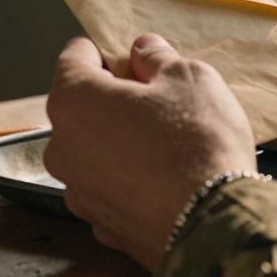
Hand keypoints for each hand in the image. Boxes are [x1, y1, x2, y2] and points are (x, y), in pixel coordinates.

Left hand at [43, 34, 256, 268]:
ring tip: (165, 143)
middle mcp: (62, 148)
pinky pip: (110, 189)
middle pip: (81, 108)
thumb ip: (157, 57)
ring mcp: (79, 193)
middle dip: (113, 99)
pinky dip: (129, 180)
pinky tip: (164, 179)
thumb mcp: (188, 77)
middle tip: (157, 99)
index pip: (73, 58)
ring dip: (119, 141)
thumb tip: (143, 51)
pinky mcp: (102, 226)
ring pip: (93, 151)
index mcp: (74, 102)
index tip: (131, 55)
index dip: (104, 50)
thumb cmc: (197, 142)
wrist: (214, 225)